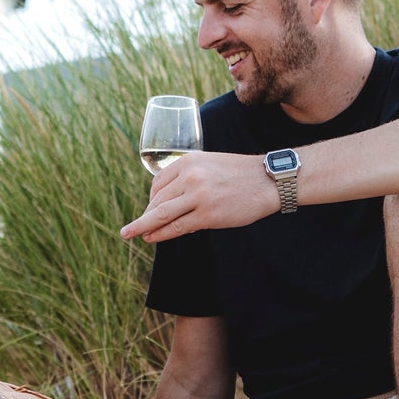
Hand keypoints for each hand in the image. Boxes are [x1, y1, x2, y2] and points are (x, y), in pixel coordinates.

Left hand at [120, 151, 276, 242]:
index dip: (150, 199)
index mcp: (189, 161)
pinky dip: (161, 234)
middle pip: (158, 199)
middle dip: (145, 215)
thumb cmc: (240, 174)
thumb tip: (166, 199)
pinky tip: (151, 238)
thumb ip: (188, 176)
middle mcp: (190, 177)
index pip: (158, 183)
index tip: (149, 209)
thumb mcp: (209, 164)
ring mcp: (198, 196)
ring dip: (143, 226)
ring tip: (130, 234)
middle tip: (135, 227)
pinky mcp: (207, 215)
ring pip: (161, 214)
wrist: (269, 181)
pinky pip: (177, 227)